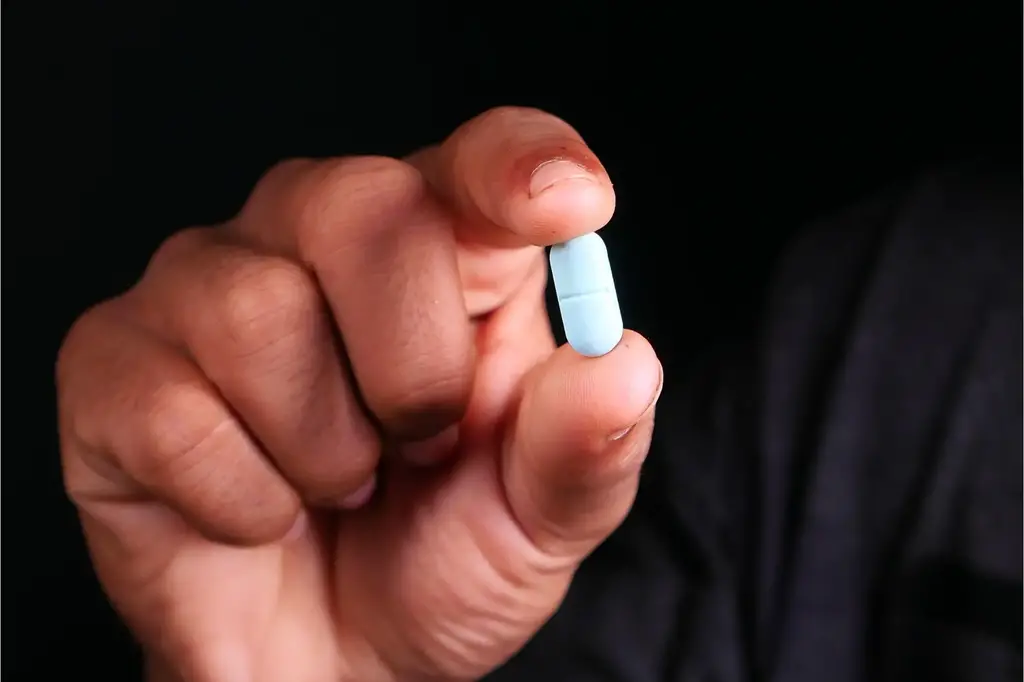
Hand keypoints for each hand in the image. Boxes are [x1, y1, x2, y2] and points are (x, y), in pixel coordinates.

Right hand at [57, 107, 662, 681]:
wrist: (330, 660)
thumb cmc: (439, 563)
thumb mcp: (539, 519)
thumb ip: (584, 445)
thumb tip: (623, 363)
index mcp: (443, 255)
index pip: (481, 163)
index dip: (516, 166)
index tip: (566, 202)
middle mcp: (317, 239)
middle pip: (359, 207)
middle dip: (411, 368)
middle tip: (416, 446)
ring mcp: (206, 293)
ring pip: (257, 312)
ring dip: (324, 447)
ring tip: (337, 480)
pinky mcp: (116, 368)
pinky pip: (175, 413)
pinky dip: (241, 498)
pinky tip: (257, 507)